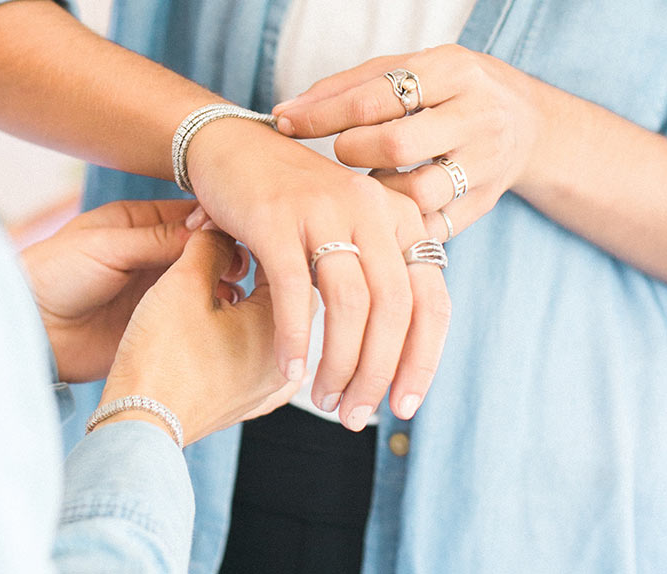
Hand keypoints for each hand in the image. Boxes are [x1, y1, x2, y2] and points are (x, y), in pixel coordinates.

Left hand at [22, 200, 247, 381]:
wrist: (30, 330)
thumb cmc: (55, 275)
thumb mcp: (106, 246)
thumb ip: (157, 238)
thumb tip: (210, 229)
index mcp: (137, 224)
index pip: (189, 215)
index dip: (215, 221)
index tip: (241, 230)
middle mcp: (152, 255)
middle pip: (202, 248)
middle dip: (225, 253)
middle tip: (240, 265)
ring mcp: (157, 290)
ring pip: (203, 281)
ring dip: (222, 283)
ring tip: (235, 289)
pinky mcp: (157, 322)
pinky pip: (193, 314)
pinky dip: (212, 312)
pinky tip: (224, 313)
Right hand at [97, 228, 312, 444]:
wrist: (139, 421)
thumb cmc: (162, 353)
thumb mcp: (184, 284)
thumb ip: (211, 246)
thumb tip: (225, 230)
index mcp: (285, 326)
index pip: (290, 266)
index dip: (256, 239)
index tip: (230, 231)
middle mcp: (290, 360)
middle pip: (284, 299)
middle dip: (256, 272)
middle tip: (223, 256)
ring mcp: (269, 389)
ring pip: (270, 329)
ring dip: (249, 305)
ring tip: (217, 290)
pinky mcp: (247, 405)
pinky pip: (256, 359)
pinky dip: (243, 338)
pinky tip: (219, 328)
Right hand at [186, 119, 450, 429]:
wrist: (234, 149)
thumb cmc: (294, 206)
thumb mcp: (349, 234)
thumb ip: (379, 278)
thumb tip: (395, 355)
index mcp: (400, 218)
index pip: (432, 302)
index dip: (424, 361)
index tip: (403, 407)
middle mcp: (372, 209)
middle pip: (395, 309)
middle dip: (379, 373)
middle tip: (355, 416)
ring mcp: (325, 210)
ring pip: (351, 303)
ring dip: (341, 364)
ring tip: (325, 402)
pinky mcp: (276, 217)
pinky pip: (295, 289)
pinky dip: (296, 337)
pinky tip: (290, 370)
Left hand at [272, 44, 546, 241]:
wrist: (527, 124)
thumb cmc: (447, 94)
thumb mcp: (408, 72)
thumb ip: (348, 88)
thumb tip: (284, 114)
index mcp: (453, 72)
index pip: (375, 97)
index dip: (322, 114)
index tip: (287, 124)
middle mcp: (477, 117)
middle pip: (397, 146)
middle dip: (353, 152)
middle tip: (343, 151)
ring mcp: (486, 165)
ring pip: (418, 194)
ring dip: (378, 193)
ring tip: (370, 181)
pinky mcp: (485, 204)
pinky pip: (432, 227)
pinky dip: (400, 223)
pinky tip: (387, 210)